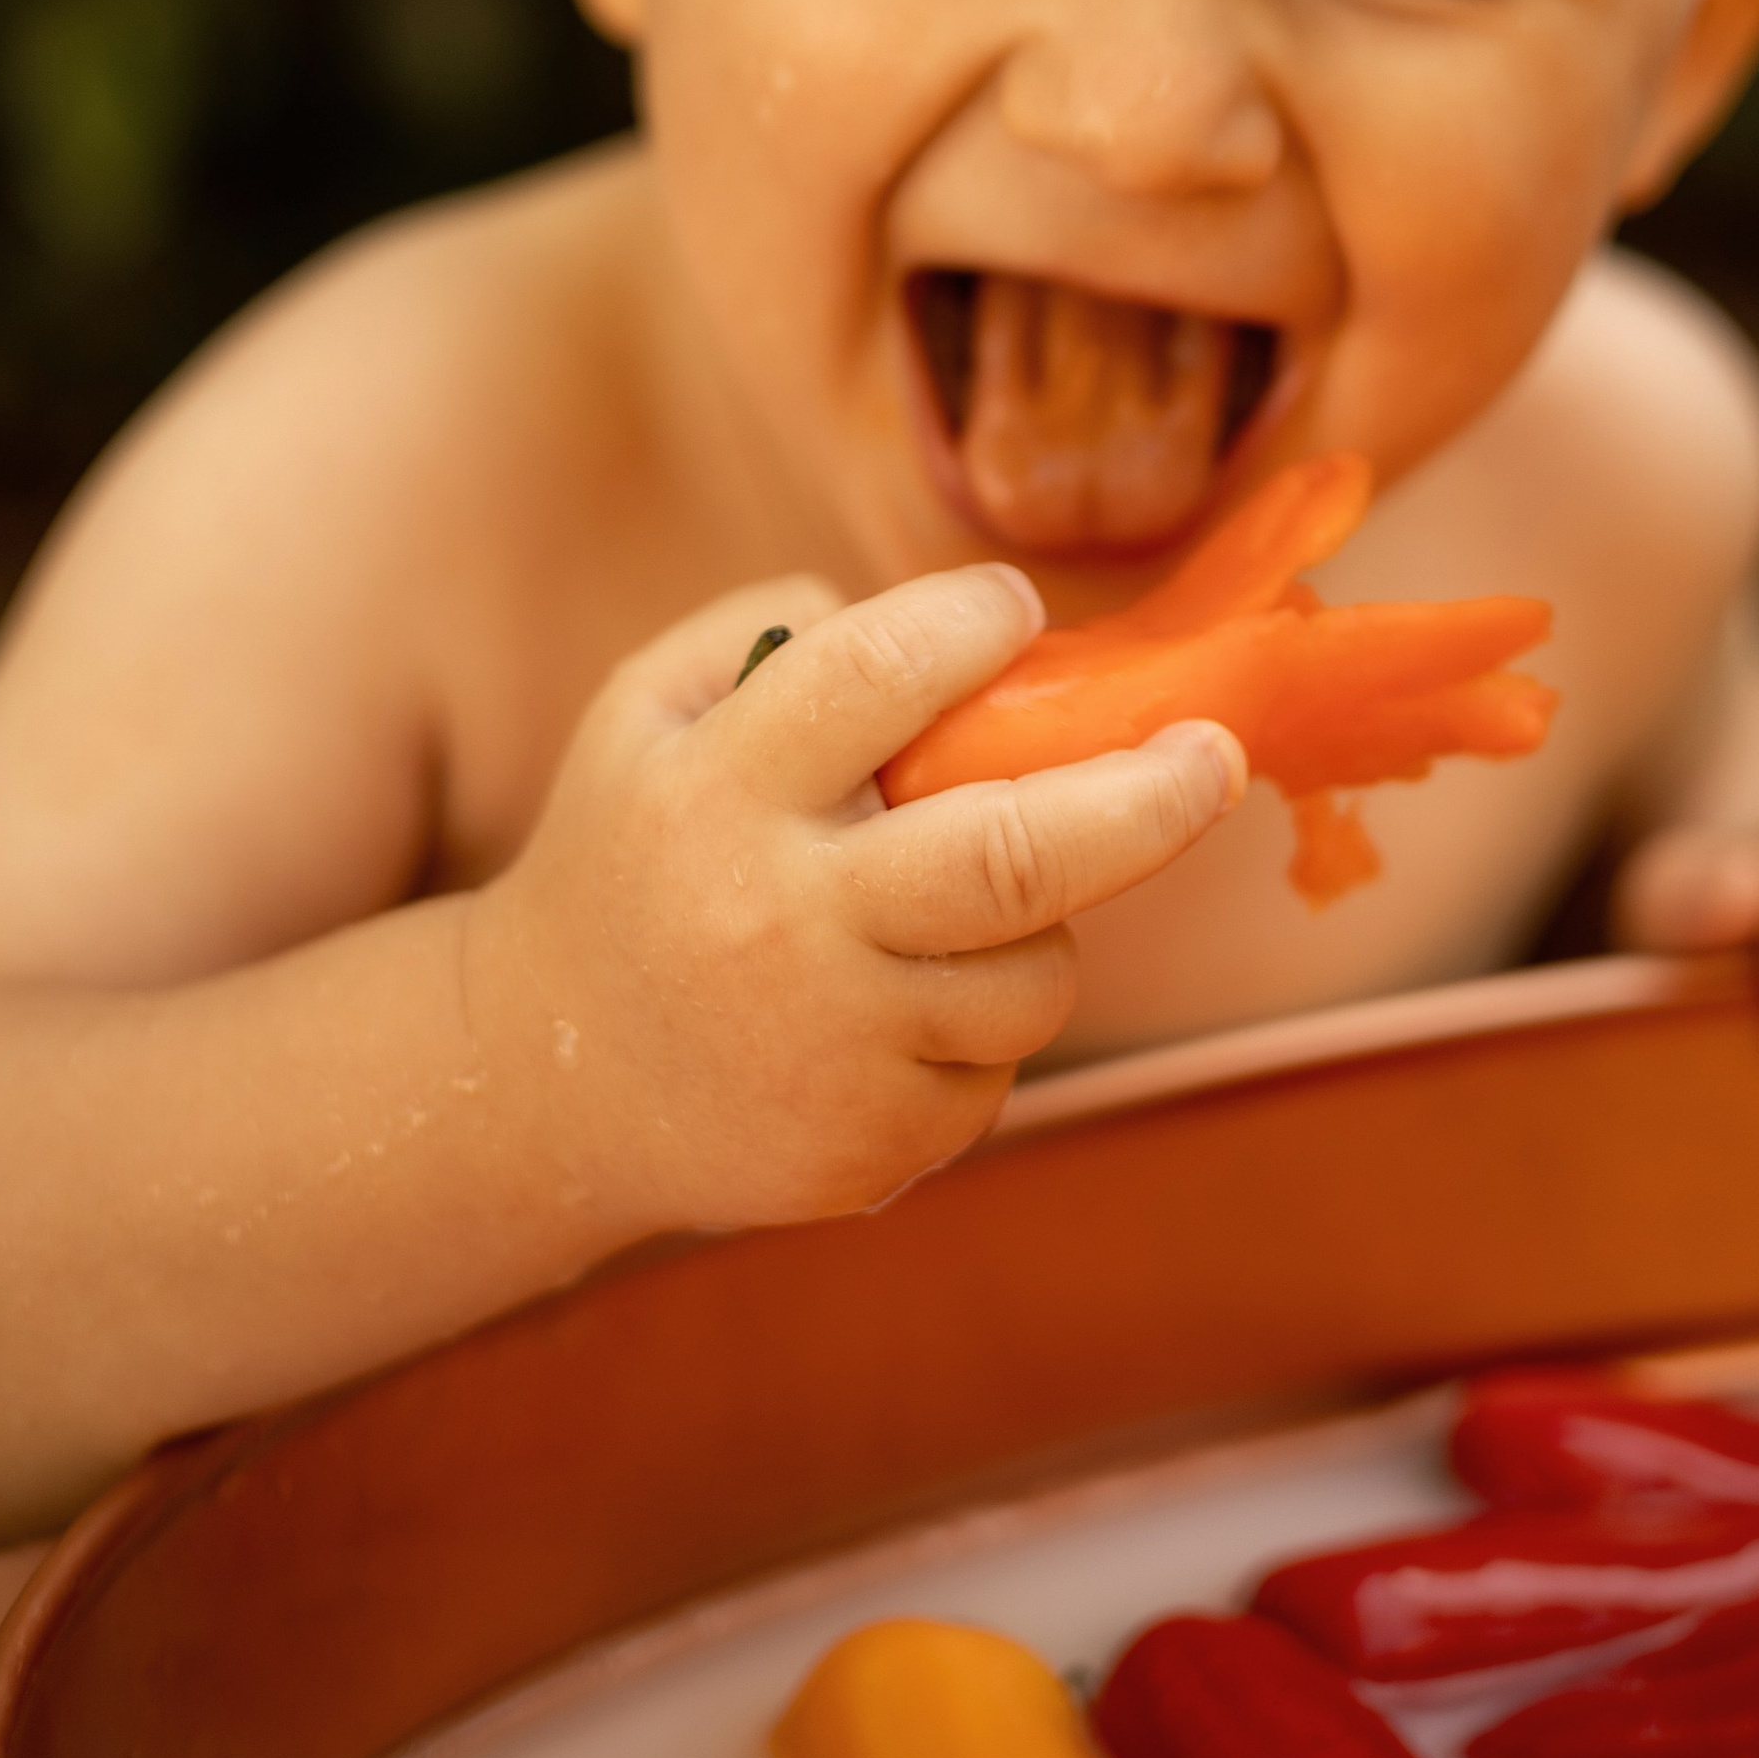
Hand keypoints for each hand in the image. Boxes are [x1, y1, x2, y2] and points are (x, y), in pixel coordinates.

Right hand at [467, 562, 1245, 1239]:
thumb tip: (949, 626)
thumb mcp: (645, 710)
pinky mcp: (863, 1148)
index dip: (971, 626)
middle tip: (1216, 751)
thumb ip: (773, 630)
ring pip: (1031, 976)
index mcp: (715, 791)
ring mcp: (828, 1048)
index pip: (877, 676)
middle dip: (1147, 798)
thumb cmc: (630, 859)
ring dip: (1036, 929)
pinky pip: (994, 1070)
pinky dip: (974, 1029)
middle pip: (1014, 859)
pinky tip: (887, 1012)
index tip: (1020, 609)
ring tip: (951, 911)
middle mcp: (777, 922)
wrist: (542, 1081)